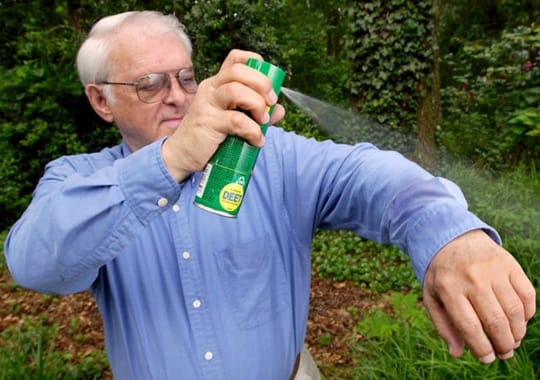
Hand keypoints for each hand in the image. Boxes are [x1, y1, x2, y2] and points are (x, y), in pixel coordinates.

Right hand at [162, 49, 284, 181]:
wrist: (183, 155)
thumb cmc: (209, 136)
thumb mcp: (234, 121)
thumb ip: (257, 113)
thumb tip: (280, 110)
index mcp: (217, 84)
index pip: (235, 59)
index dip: (255, 63)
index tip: (268, 84)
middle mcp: (211, 89)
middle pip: (238, 71)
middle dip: (261, 84)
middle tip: (270, 102)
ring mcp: (207, 104)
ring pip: (236, 90)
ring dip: (257, 105)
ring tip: (262, 122)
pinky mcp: (207, 122)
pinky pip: (236, 120)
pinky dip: (252, 130)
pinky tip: (256, 140)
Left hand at [422, 229, 535, 362]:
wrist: (453, 238)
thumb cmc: (442, 274)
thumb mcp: (432, 296)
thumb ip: (443, 324)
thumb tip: (457, 352)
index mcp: (449, 287)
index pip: (469, 325)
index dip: (481, 347)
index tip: (487, 358)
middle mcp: (472, 278)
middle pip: (495, 320)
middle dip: (503, 344)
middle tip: (504, 353)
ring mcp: (493, 269)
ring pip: (514, 310)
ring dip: (517, 332)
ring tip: (512, 340)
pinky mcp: (509, 264)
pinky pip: (526, 294)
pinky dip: (527, 312)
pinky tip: (520, 320)